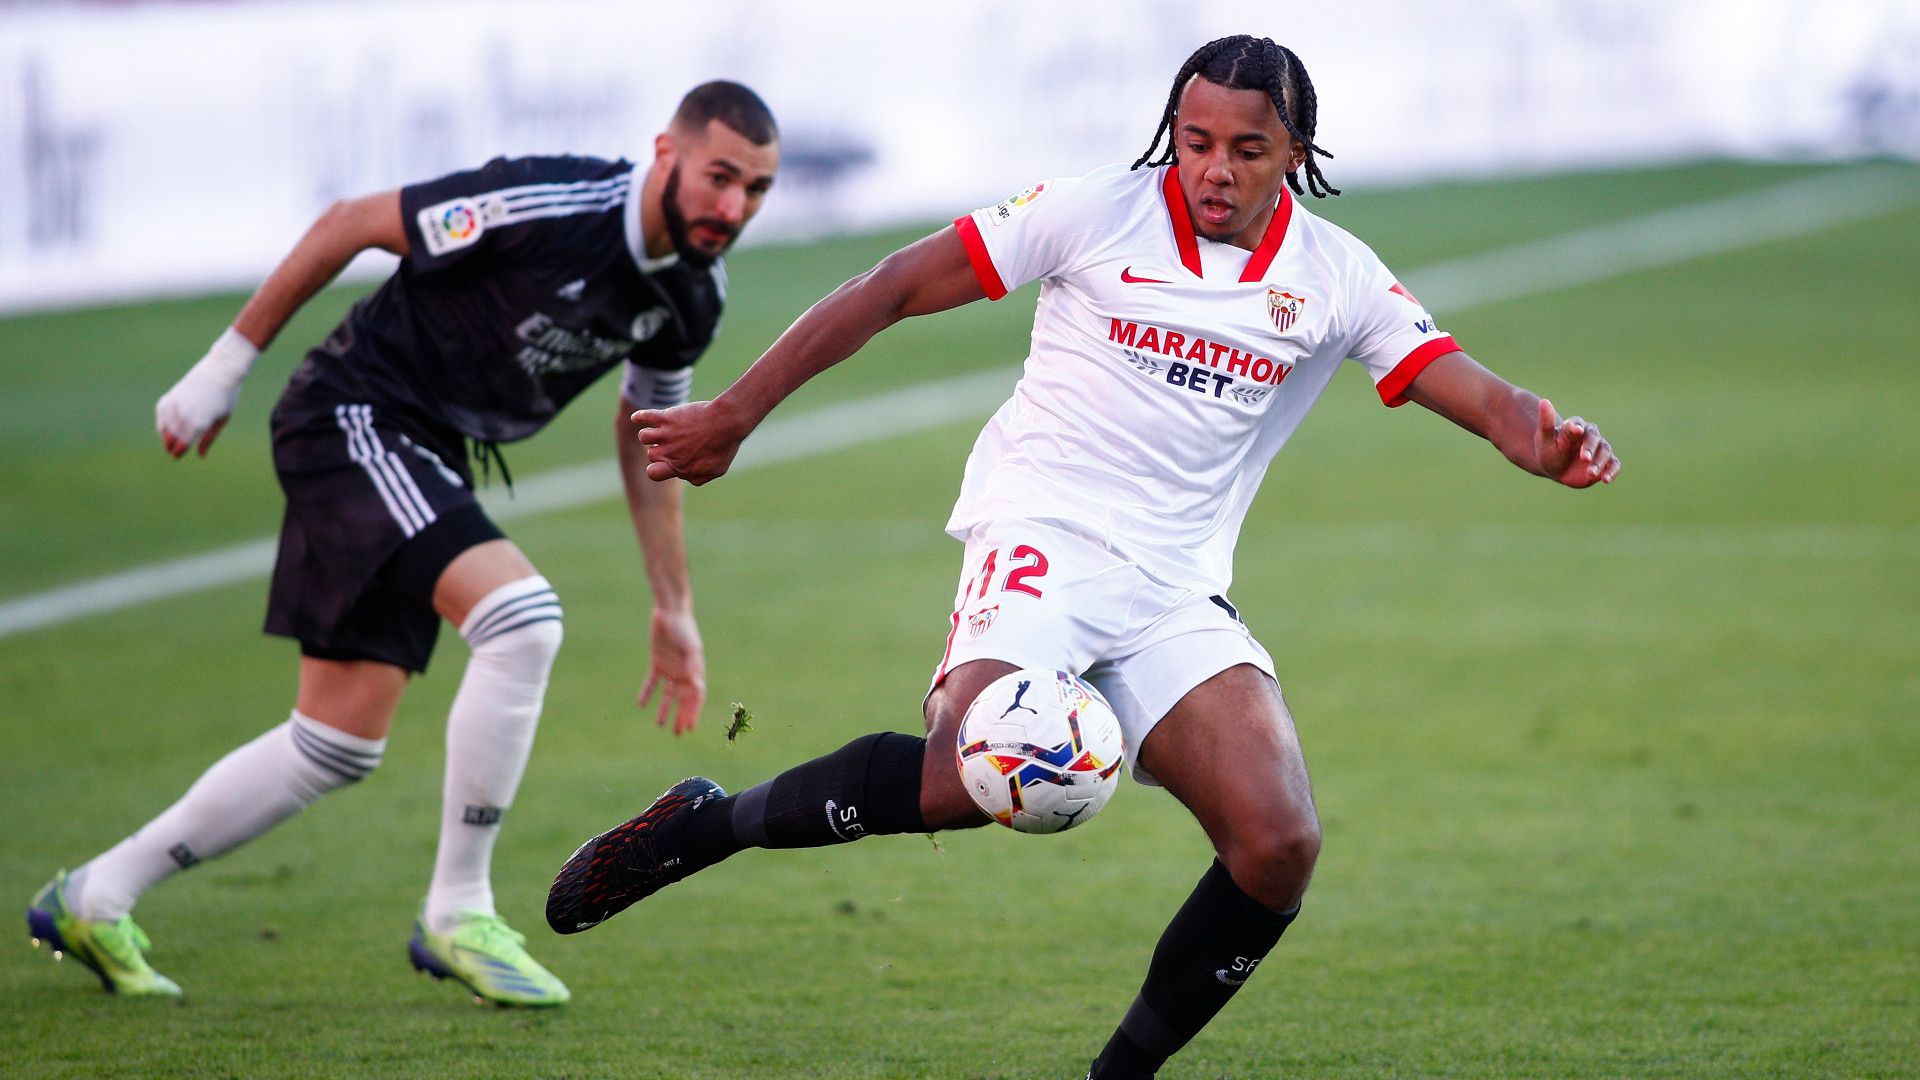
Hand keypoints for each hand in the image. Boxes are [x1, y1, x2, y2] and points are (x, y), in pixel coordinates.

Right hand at [156, 329, 257, 457]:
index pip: (183, 445)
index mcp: (199, 424)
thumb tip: (200, 456)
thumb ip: (209, 439)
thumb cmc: (225, 398)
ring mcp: (175, 406)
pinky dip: (162, 423)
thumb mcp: (221, 420)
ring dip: (165, 436)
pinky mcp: (169, 397)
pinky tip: (166, 428)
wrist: (219, 372)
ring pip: (163, 428)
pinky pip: (161, 415)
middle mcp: (184, 416)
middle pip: (171, 438)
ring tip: (169, 442)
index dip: (178, 452)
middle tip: (172, 452)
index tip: (177, 456)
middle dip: (170, 447)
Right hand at [632, 399, 748, 484]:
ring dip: (650, 434)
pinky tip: (639, 418)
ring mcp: (667, 434)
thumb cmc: (724, 447)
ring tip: (660, 431)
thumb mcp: (715, 470)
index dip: (655, 469)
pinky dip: (639, 417)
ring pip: (644, 437)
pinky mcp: (667, 417)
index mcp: (679, 467)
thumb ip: (697, 477)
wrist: (727, 422)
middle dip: (658, 450)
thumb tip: (684, 475)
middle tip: (673, 443)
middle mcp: (669, 452)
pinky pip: (645, 416)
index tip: (665, 463)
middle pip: (651, 454)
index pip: (653, 474)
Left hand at [639, 607, 705, 734]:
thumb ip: (693, 665)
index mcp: (695, 671)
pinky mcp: (657, 662)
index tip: (689, 728)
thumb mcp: (690, 647)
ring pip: (668, 695)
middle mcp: (684, 673)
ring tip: (660, 725)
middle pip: (683, 700)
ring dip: (665, 709)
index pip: (695, 697)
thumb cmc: (684, 628)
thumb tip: (697, 685)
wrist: (670, 612)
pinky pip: (652, 682)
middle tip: (677, 733)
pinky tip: (641, 704)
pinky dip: (647, 692)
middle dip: (681, 716)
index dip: (693, 713)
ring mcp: (671, 668)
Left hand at [1535, 398, 1619, 487]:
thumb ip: (1546, 421)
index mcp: (1575, 427)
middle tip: (1584, 458)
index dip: (1578, 428)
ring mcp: (1599, 449)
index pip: (1579, 425)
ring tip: (1590, 473)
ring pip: (1606, 452)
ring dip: (1600, 462)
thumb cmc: (1549, 450)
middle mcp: (1590, 436)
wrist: (1556, 468)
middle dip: (1590, 448)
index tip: (1576, 431)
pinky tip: (1606, 479)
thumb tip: (1544, 401)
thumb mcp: (1544, 438)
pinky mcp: (1606, 463)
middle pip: (1595, 438)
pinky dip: (1612, 471)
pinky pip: (1614, 465)